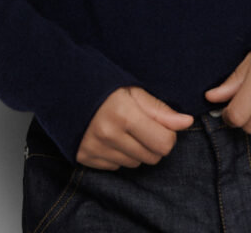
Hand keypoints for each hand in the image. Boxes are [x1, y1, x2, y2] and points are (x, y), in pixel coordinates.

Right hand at [76, 85, 194, 169]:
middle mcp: (108, 134)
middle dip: (153, 143)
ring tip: (123, 129)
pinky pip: (115, 167)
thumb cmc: (102, 84)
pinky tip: (110, 137)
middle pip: (152, 157)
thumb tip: (186, 122)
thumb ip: (160, 110)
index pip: (164, 143)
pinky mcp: (84, 157)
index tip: (161, 124)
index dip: (168, 134)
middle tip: (142, 125)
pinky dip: (118, 155)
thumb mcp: (133, 89)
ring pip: (134, 164)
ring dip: (135, 150)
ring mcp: (94, 148)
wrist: (63, 87)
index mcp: (123, 113)